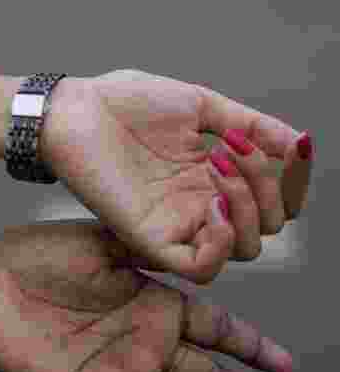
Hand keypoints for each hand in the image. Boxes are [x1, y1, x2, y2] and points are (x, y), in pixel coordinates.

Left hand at [43, 69, 311, 282]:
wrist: (73, 110)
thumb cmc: (125, 102)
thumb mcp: (201, 106)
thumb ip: (252, 125)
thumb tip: (298, 144)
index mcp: (212, 177)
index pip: (274, 201)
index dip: (293, 182)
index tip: (293, 149)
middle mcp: (199, 205)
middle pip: (267, 225)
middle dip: (268, 186)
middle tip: (229, 150)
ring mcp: (176, 224)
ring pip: (244, 249)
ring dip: (249, 208)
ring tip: (217, 165)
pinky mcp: (149, 238)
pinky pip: (201, 269)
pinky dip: (222, 244)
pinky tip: (214, 206)